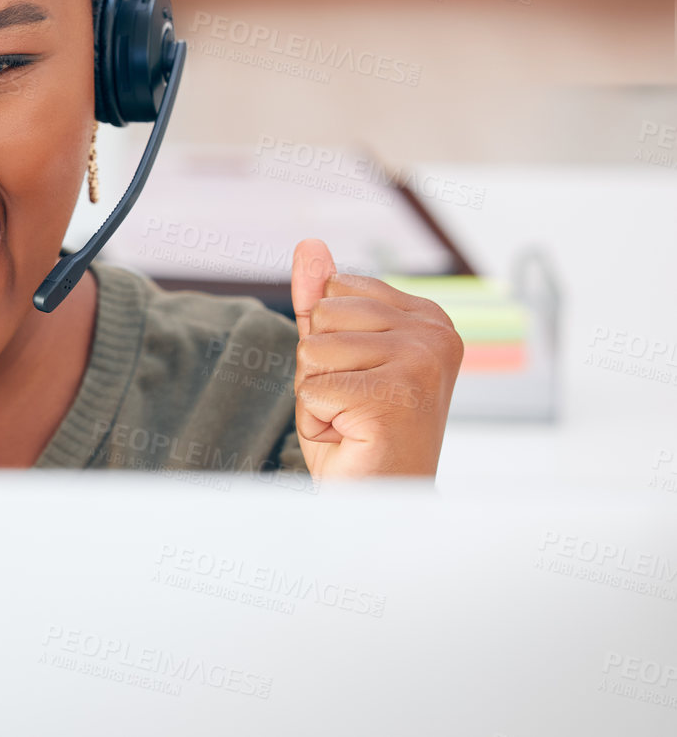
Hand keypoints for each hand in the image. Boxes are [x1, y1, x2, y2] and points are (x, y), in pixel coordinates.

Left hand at [289, 238, 464, 479]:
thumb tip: (309, 245)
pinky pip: (311, 389)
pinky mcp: (396, 397)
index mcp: (428, 317)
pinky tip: (351, 437)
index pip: (335, 291)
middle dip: (318, 367)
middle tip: (352, 405)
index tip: (360, 378)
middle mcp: (435, 334)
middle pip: (323, 316)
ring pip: (313, 351)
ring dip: (317, 394)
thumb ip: (322, 300)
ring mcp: (421, 364)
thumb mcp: (332, 355)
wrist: (378, 500)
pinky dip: (318, 421)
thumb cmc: (357, 431)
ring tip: (352, 420)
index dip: (327, 342)